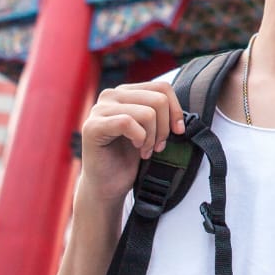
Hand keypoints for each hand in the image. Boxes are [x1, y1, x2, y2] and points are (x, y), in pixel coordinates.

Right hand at [77, 81, 184, 204]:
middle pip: (158, 100)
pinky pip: (127, 122)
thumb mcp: (150, 130)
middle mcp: (111, 95)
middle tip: (158, 147)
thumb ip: (160, 114)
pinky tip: (136, 148)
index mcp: (126, 92)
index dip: (176, 110)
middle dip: (164, 128)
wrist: (107, 186)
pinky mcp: (93, 126)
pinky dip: (139, 138)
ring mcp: (100, 109)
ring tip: (146, 150)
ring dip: (152, 137)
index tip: (178, 131)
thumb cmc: (128, 158)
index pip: (162, 88)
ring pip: (147, 113)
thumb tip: (182, 115)